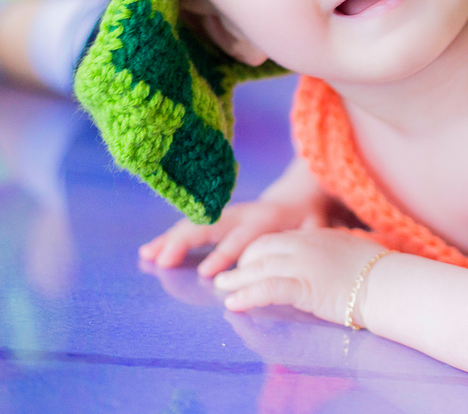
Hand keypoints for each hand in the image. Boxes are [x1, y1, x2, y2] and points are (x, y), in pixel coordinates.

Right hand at [139, 197, 327, 276]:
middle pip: (209, 226)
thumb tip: (321, 241)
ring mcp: (227, 215)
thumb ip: (315, 234)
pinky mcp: (217, 219)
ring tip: (147, 255)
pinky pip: (191, 226)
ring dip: (171, 239)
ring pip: (195, 224)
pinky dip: (170, 238)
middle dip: (185, 242)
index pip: (243, 238)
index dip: (226, 254)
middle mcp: (242, 214)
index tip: (207, 273)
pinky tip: (149, 251)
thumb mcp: (316, 225)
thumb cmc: (309, 217)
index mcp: (266, 218)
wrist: (300, 195)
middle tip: (162, 260)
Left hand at [213, 228, 389, 326]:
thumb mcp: (354, 251)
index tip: (248, 261)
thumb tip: (340, 256)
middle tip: (228, 275)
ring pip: (259, 268)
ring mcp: (303, 263)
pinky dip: (246, 295)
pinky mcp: (303, 285)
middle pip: (261, 248)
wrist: (390, 284)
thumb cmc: (381, 272)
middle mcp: (305, 244)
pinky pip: (267, 288)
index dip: (258, 251)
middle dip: (242, 262)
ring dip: (236, 279)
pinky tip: (234, 304)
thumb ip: (339, 250)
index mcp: (317, 235)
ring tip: (221, 288)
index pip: (278, 238)